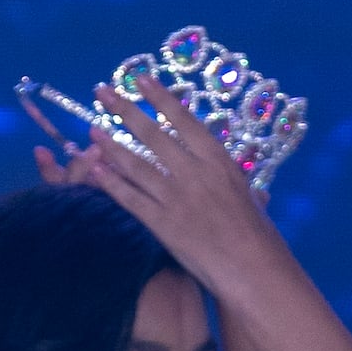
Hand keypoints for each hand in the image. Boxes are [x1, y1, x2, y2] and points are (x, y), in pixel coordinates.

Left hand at [29, 84, 285, 303]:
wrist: (255, 270)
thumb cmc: (261, 240)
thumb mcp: (254, 204)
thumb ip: (244, 191)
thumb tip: (256, 193)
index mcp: (220, 162)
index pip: (184, 121)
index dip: (160, 98)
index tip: (141, 80)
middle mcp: (196, 173)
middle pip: (153, 135)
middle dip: (124, 111)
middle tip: (102, 92)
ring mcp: (177, 198)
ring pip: (136, 164)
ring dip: (110, 145)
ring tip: (91, 130)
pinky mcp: (163, 224)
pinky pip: (131, 199)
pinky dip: (111, 183)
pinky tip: (95, 170)